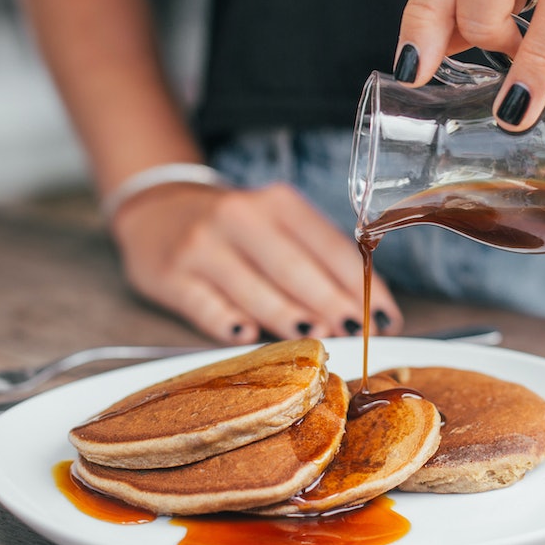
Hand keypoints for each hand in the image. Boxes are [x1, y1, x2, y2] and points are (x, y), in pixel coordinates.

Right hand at [111, 182, 402, 344]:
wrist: (157, 210)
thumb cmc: (234, 228)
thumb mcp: (275, 223)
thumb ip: (314, 259)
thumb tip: (362, 310)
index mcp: (277, 203)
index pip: (330, 247)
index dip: (362, 285)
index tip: (386, 318)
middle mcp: (239, 218)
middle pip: (295, 269)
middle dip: (331, 305)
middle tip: (356, 334)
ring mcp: (202, 247)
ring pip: (254, 289)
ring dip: (289, 319)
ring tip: (319, 341)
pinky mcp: (170, 275)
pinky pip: (206, 306)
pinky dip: (229, 324)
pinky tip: (250, 337)